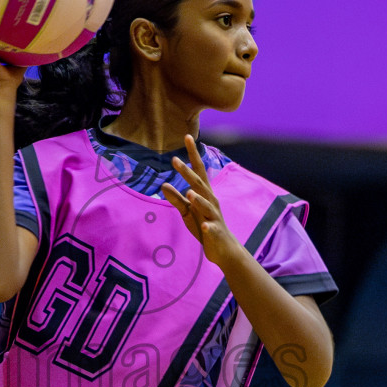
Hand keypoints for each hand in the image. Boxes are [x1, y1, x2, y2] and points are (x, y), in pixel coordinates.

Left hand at [161, 135, 239, 265]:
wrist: (223, 249)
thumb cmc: (204, 226)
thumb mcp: (187, 212)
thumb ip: (177, 199)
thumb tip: (163, 185)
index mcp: (205, 194)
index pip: (198, 171)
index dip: (192, 155)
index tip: (187, 137)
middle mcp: (211, 201)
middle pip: (200, 184)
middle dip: (188, 173)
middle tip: (175, 161)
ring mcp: (214, 217)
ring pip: (207, 206)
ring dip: (199, 199)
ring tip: (189, 192)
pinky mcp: (215, 232)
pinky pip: (211, 229)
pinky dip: (207, 227)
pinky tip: (203, 226)